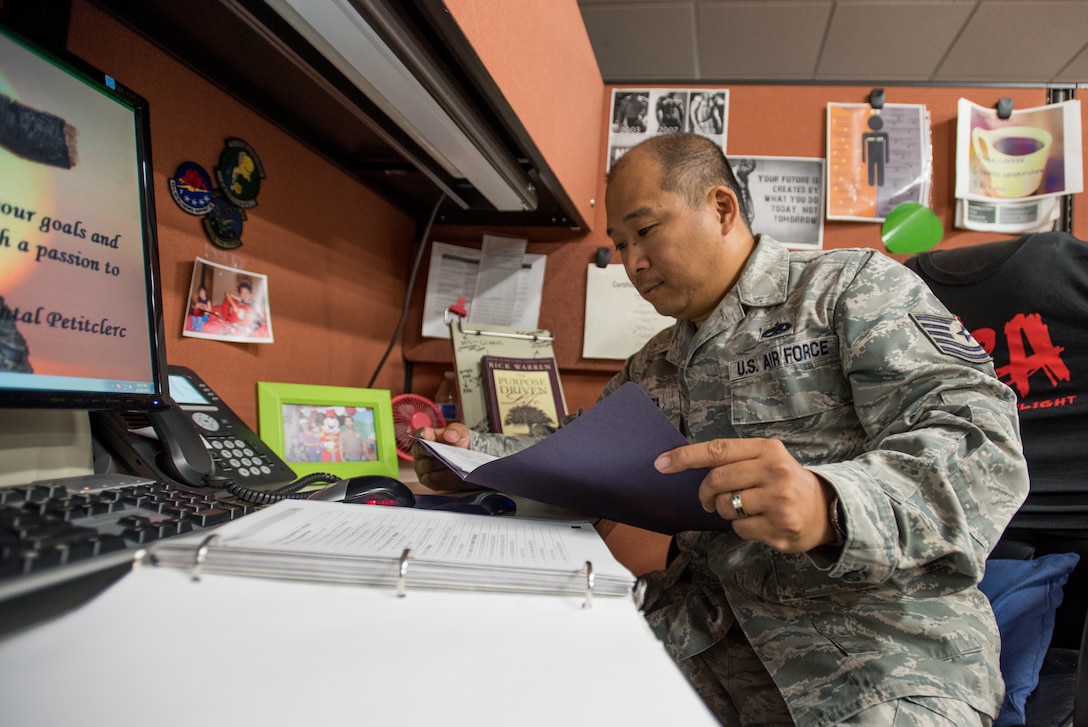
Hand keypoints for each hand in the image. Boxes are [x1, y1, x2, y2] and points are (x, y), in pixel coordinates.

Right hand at [411, 422, 475, 491]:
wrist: (466, 460)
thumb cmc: (458, 443)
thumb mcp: (461, 433)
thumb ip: (455, 431)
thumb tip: (449, 435)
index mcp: (426, 436)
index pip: (421, 434)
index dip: (424, 434)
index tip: (427, 435)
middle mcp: (420, 452)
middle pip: (423, 451)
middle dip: (438, 452)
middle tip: (449, 454)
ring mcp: (421, 467)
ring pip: (428, 466)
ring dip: (443, 465)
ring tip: (456, 464)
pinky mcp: (427, 480)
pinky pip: (433, 479)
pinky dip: (445, 476)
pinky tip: (455, 474)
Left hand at [654, 438, 836, 553]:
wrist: (825, 509)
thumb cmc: (785, 481)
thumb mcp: (766, 459)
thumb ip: (734, 459)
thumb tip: (686, 461)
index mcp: (768, 450)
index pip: (717, 451)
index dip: (685, 457)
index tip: (661, 463)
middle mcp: (774, 472)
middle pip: (716, 481)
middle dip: (704, 493)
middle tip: (707, 499)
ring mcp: (778, 502)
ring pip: (725, 507)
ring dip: (723, 511)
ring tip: (742, 508)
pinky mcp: (779, 528)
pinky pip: (739, 528)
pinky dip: (740, 527)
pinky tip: (758, 521)